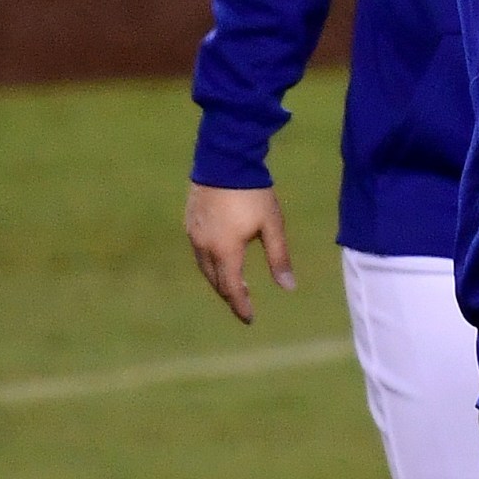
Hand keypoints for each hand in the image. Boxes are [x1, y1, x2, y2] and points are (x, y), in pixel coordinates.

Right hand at [186, 183, 294, 323]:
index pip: (232, 289)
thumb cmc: (253, 193)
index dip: (241, 306)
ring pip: (204, 267)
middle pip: (216, 281)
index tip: (249, 319)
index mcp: (226, 251)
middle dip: (230, 294)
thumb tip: (289, 287)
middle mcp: (205, 247)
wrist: (225, 159)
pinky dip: (210, 262)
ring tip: (235, 282)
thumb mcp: (272, 225)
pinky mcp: (190, 221)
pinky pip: (198, 251)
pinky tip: (221, 257)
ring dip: (219, 279)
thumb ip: (279, 258)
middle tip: (245, 301)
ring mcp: (194, 233)